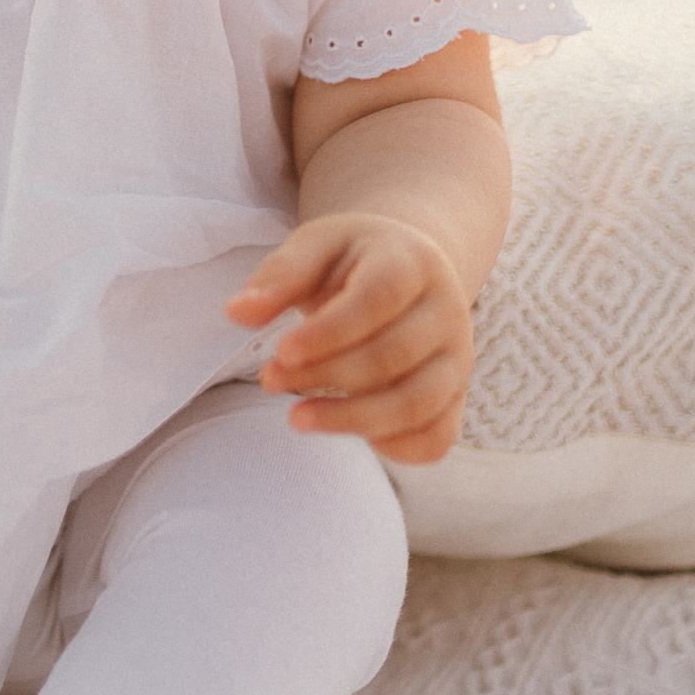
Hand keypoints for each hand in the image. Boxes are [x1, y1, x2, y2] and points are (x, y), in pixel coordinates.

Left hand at [227, 210, 474, 459]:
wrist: (409, 272)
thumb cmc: (353, 261)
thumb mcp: (316, 246)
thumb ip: (279, 276)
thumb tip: (237, 312)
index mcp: (413, 262)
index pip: (378, 300)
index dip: (330, 332)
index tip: (281, 350)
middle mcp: (448, 311)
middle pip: (393, 356)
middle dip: (326, 376)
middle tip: (270, 379)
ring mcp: (457, 359)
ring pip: (417, 404)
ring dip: (352, 420)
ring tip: (296, 417)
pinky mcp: (456, 398)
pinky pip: (435, 439)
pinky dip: (394, 448)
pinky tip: (346, 430)